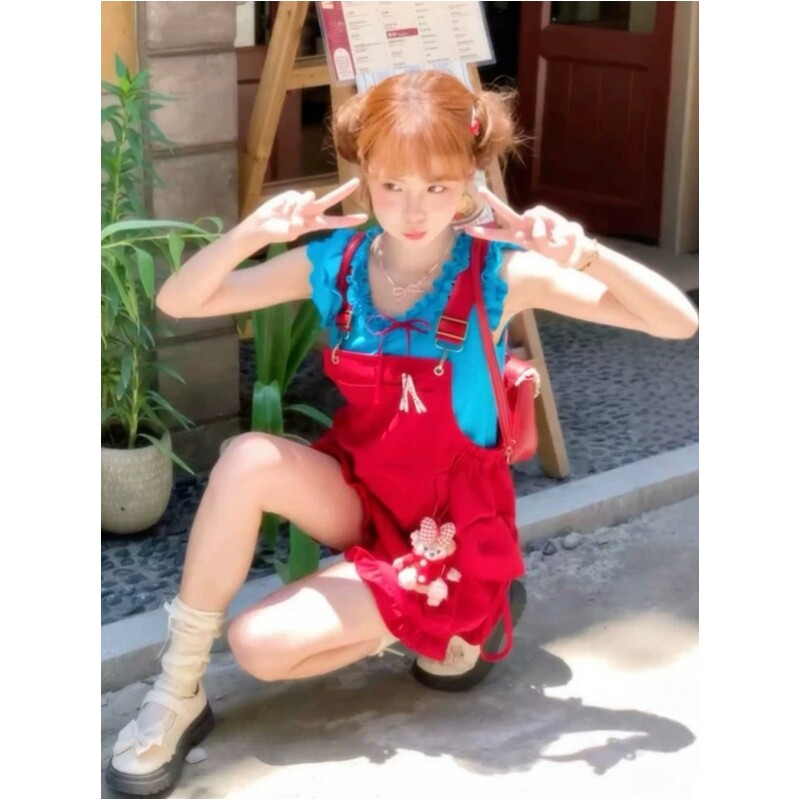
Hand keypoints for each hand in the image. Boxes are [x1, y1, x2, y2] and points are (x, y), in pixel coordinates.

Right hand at [242, 178, 367, 245]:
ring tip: (289, 215)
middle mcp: (312, 211)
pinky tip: (282, 208)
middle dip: (344, 190)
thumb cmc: (278, 232)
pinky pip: (295, 196)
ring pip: (309, 197)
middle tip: (357, 182)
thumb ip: (297, 223)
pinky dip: (289, 203)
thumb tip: (301, 213)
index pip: (336, 222)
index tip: (364, 218)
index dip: (349, 220)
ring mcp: (303, 201)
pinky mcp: (293, 194)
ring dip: (300, 206)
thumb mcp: (289, 233)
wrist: (262, 225)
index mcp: (315, 223)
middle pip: (331, 199)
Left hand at [465, 187, 585, 266]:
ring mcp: (530, 218)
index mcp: (515, 237)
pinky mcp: (541, 212)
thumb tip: (531, 219)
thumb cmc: (552, 249)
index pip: (495, 235)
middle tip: (479, 190)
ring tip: (549, 237)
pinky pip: (541, 216)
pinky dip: (547, 223)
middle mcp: (520, 225)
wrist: (569, 244)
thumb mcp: (541, 249)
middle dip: (492, 200)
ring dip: (539, 228)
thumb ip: (535, 237)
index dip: (482, 232)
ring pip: (529, 214)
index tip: (466, 229)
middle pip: (504, 211)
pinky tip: (553, 229)